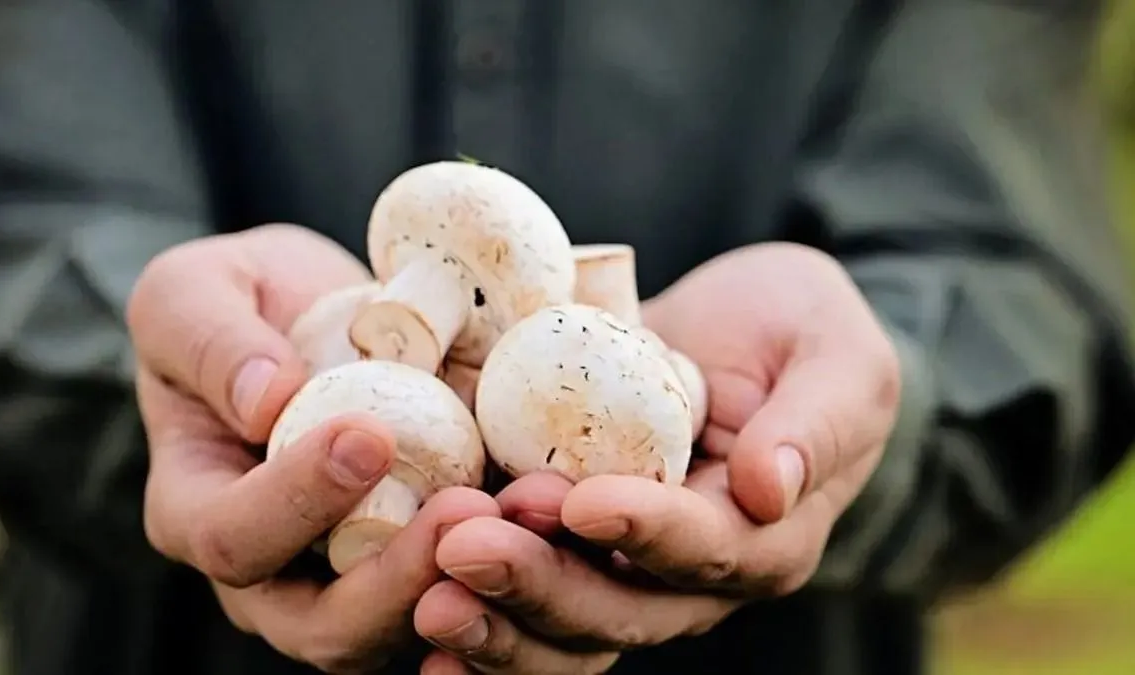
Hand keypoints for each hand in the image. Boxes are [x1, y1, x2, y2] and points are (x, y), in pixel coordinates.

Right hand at [128, 224, 500, 672]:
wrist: (316, 314)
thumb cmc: (239, 304)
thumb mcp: (192, 293)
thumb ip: (210, 340)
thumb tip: (266, 402)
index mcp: (200, 511)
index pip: (234, 538)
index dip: (295, 503)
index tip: (366, 435)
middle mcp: (276, 571)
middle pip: (328, 626)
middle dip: (399, 579)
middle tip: (462, 509)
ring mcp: (357, 577)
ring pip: (412, 624)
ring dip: (472, 582)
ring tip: (522, 515)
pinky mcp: (429, 557)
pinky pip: (475, 586)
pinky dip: (518, 557)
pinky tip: (556, 510)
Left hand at [411, 243, 900, 672]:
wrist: (742, 333)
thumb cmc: (801, 333)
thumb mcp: (838, 354)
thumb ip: (819, 419)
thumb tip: (773, 487)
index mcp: (763, 536)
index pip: (705, 550)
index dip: (644, 531)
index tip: (580, 500)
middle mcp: (689, 575)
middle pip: (619, 608)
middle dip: (542, 583)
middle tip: (465, 547)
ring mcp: (622, 567)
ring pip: (562, 625)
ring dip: (494, 614)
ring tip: (426, 594)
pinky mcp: (566, 544)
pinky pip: (522, 599)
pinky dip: (477, 616)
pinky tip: (416, 613)